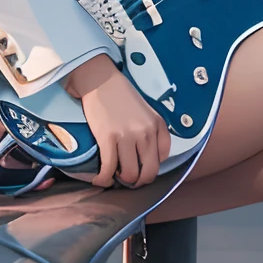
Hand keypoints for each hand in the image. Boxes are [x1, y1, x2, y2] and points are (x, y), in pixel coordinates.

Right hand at [63, 53, 168, 186]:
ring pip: (130, 174)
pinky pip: (109, 168)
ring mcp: (127, 137)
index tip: (141, 167)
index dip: (151, 167)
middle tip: (130, 181)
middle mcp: (146, 133)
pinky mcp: (108, 139)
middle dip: (140, 182)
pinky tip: (100, 180)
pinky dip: (104, 179)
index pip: (163, 158)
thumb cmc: (122, 95)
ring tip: (114, 178)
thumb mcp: (147, 111)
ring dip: (122, 181)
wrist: (101, 81)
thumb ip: (152, 130)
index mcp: (157, 125)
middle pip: (149, 171)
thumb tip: (147, 155)